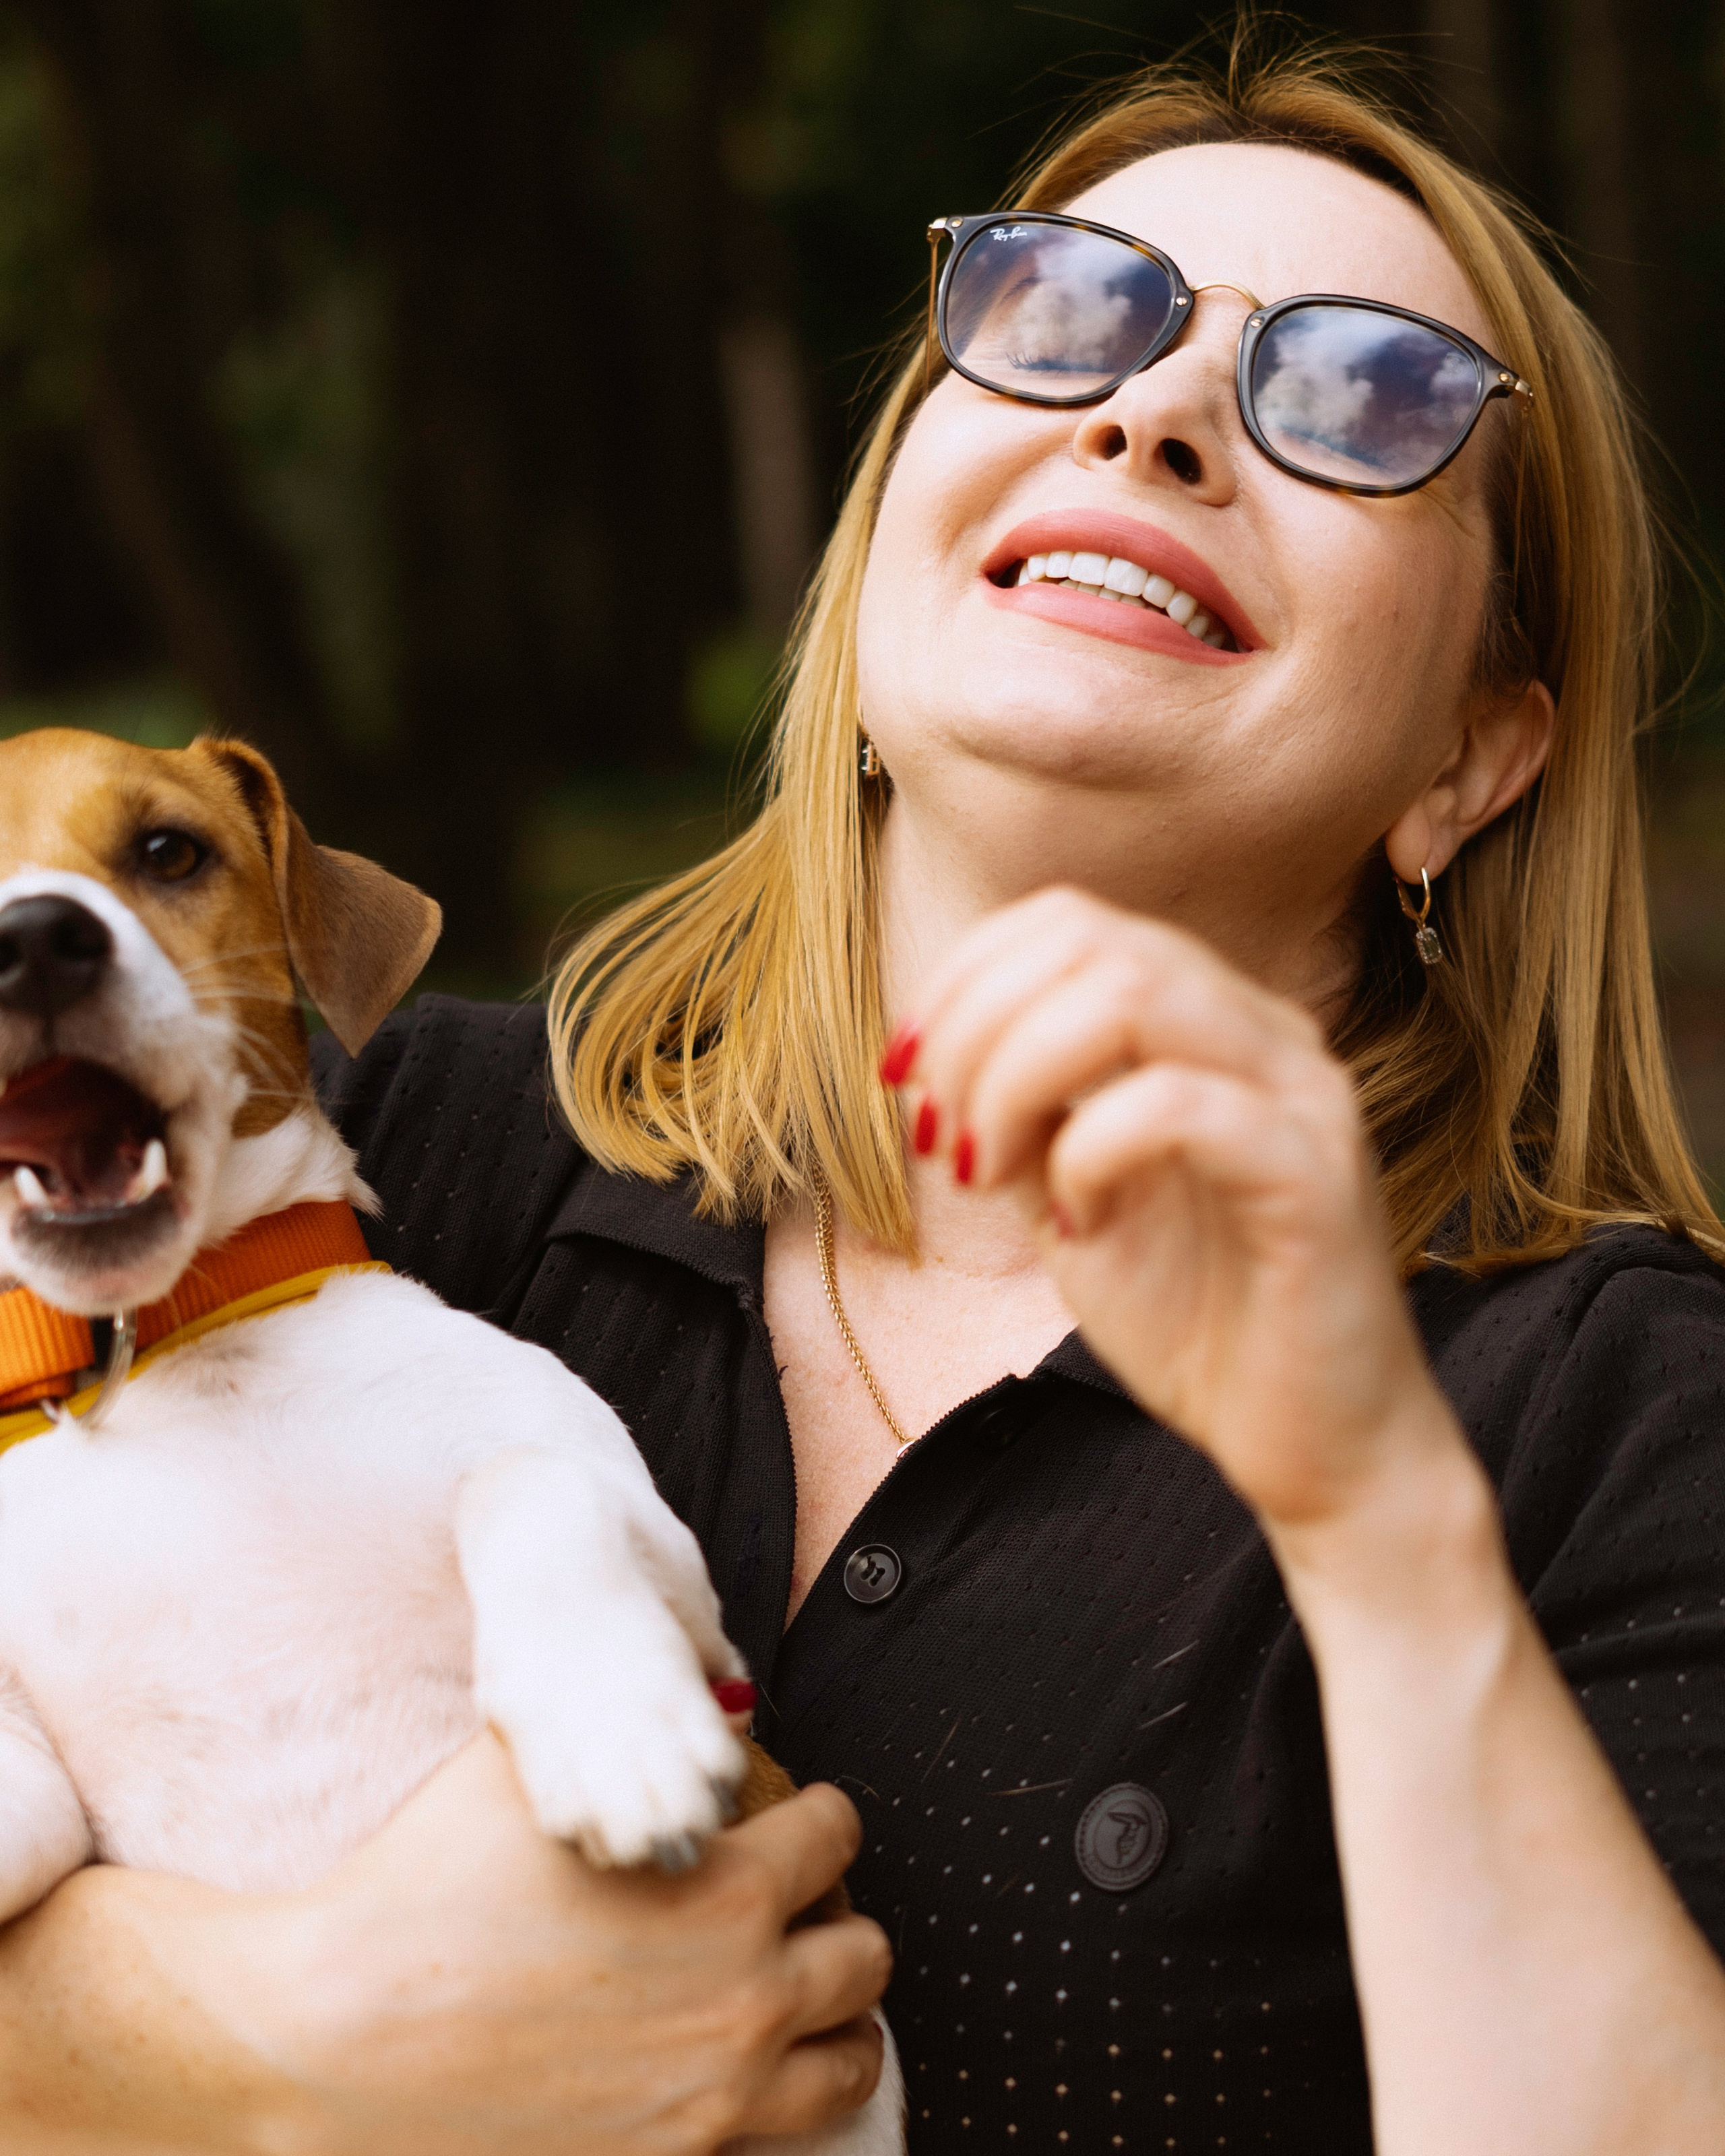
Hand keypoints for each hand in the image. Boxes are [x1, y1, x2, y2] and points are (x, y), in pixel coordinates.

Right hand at [0, 1734, 888, 2155]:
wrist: (332, 2044)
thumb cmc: (424, 1890)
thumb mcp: (536, 1774)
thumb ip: (639, 1735)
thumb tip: (720, 1707)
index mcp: (728, 1889)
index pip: (837, 1831)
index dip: (807, 1812)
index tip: (776, 1819)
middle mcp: (746, 1998)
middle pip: (866, 1948)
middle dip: (830, 1913)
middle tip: (781, 1907)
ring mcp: (718, 2098)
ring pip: (855, 2053)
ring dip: (831, 2013)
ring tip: (783, 1987)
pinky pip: (791, 2131)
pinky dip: (783, 2092)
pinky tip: (731, 2062)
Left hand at [891, 887, 1462, 1536]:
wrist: (1313, 1446)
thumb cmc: (1197, 1319)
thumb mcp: (1065, 1198)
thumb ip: (1016, 1113)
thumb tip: (928, 1057)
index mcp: (1206, 1021)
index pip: (1068, 920)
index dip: (964, 979)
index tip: (909, 1077)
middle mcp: (1263, 1031)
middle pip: (1090, 939)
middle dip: (975, 1029)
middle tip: (950, 1139)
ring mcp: (1300, 1094)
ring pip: (1131, 993)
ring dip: (1018, 1075)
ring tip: (995, 1172)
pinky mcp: (1315, 1174)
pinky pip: (1177, 1105)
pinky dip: (1090, 1151)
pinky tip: (1079, 1220)